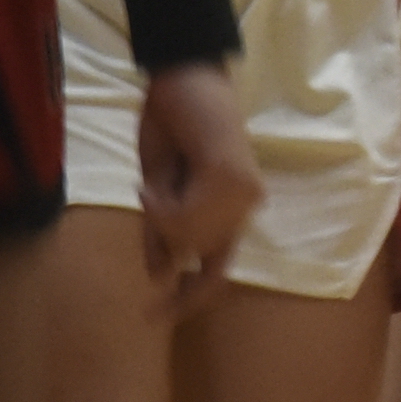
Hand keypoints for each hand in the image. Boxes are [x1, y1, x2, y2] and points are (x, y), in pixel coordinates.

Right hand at [137, 61, 261, 316]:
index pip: (216, 270)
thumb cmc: (174, 131)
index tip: (155, 317)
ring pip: (183, 238)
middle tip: (159, 186)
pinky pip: (180, 217)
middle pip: (187, 254)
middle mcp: (245, 208)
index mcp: (231, 212)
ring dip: (159, 212)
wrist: (184, 84)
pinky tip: (165, 174)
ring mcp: (242, 196)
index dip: (188, 298)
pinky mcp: (230, 181)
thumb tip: (162, 275)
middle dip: (159, 232)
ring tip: (166, 173)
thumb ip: (163, 232)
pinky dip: (159, 201)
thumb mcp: (160, 192)